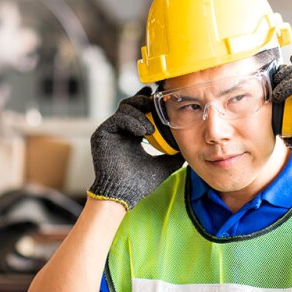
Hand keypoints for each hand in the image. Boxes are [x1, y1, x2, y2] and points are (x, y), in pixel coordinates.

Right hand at [88, 87, 184, 209]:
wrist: (124, 194)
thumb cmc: (141, 183)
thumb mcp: (163, 164)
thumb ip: (174, 154)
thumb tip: (189, 148)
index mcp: (132, 134)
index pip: (140, 111)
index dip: (149, 101)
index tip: (160, 96)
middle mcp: (120, 130)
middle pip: (130, 104)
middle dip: (144, 100)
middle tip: (156, 103)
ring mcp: (110, 131)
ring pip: (124, 108)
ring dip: (140, 114)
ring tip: (151, 129)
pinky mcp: (101, 133)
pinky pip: (117, 118)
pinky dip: (132, 121)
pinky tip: (143, 132)